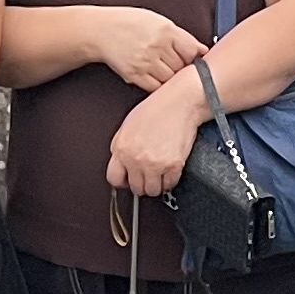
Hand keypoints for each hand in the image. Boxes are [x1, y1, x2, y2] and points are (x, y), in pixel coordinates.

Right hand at [83, 7, 209, 92]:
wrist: (100, 30)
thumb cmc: (130, 23)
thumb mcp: (158, 21)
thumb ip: (181, 36)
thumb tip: (203, 50)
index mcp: (165, 31)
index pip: (192, 51)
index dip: (193, 56)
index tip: (189, 57)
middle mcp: (157, 47)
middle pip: (182, 66)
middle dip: (181, 66)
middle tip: (173, 62)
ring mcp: (145, 62)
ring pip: (170, 79)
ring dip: (170, 76)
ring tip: (161, 67)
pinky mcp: (134, 75)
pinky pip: (155, 87)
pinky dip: (158, 84)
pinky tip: (153, 74)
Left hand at [106, 83, 209, 198]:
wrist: (180, 103)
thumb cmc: (157, 109)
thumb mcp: (128, 125)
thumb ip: (121, 145)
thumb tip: (120, 161)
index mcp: (122, 148)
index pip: (114, 178)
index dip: (123, 180)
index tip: (129, 179)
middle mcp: (135, 158)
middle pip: (135, 187)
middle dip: (142, 182)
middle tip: (148, 174)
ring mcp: (154, 164)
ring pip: (152, 191)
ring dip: (157, 184)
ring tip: (160, 173)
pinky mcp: (172, 166)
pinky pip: (170, 184)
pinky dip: (171, 179)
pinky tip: (170, 168)